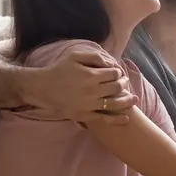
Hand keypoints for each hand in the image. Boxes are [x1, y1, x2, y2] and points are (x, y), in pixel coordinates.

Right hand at [20, 47, 137, 122]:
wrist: (41, 88)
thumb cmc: (58, 69)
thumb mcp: (74, 56)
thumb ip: (94, 56)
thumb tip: (110, 62)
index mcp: (91, 75)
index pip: (114, 73)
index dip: (118, 72)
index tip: (117, 72)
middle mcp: (92, 91)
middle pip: (116, 87)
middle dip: (124, 84)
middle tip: (125, 82)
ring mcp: (89, 105)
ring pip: (115, 103)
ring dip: (127, 101)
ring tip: (134, 99)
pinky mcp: (84, 115)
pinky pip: (104, 119)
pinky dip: (117, 119)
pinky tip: (126, 118)